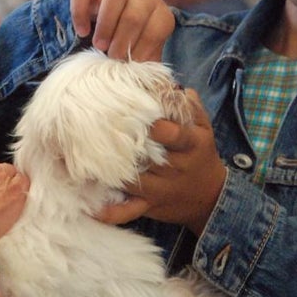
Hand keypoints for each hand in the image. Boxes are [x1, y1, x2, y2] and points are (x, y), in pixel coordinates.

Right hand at [70, 0, 173, 60]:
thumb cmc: (131, 31)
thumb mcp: (143, 44)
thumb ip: (148, 61)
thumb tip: (155, 88)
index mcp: (158, 11)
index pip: (156, 30)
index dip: (142, 52)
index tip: (129, 65)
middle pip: (135, 15)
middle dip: (123, 41)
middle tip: (112, 58)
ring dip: (107, 23)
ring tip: (99, 46)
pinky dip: (80, 12)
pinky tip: (82, 32)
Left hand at [97, 89, 225, 234]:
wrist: (210, 197)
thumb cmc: (201, 154)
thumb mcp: (203, 128)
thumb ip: (189, 105)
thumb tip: (169, 84)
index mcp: (191, 144)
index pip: (176, 135)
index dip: (160, 128)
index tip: (144, 118)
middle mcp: (177, 168)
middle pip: (149, 157)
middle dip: (127, 147)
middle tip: (102, 134)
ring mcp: (161, 189)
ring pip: (133, 181)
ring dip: (111, 172)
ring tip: (86, 160)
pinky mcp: (150, 206)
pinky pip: (128, 211)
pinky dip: (110, 212)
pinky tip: (91, 208)